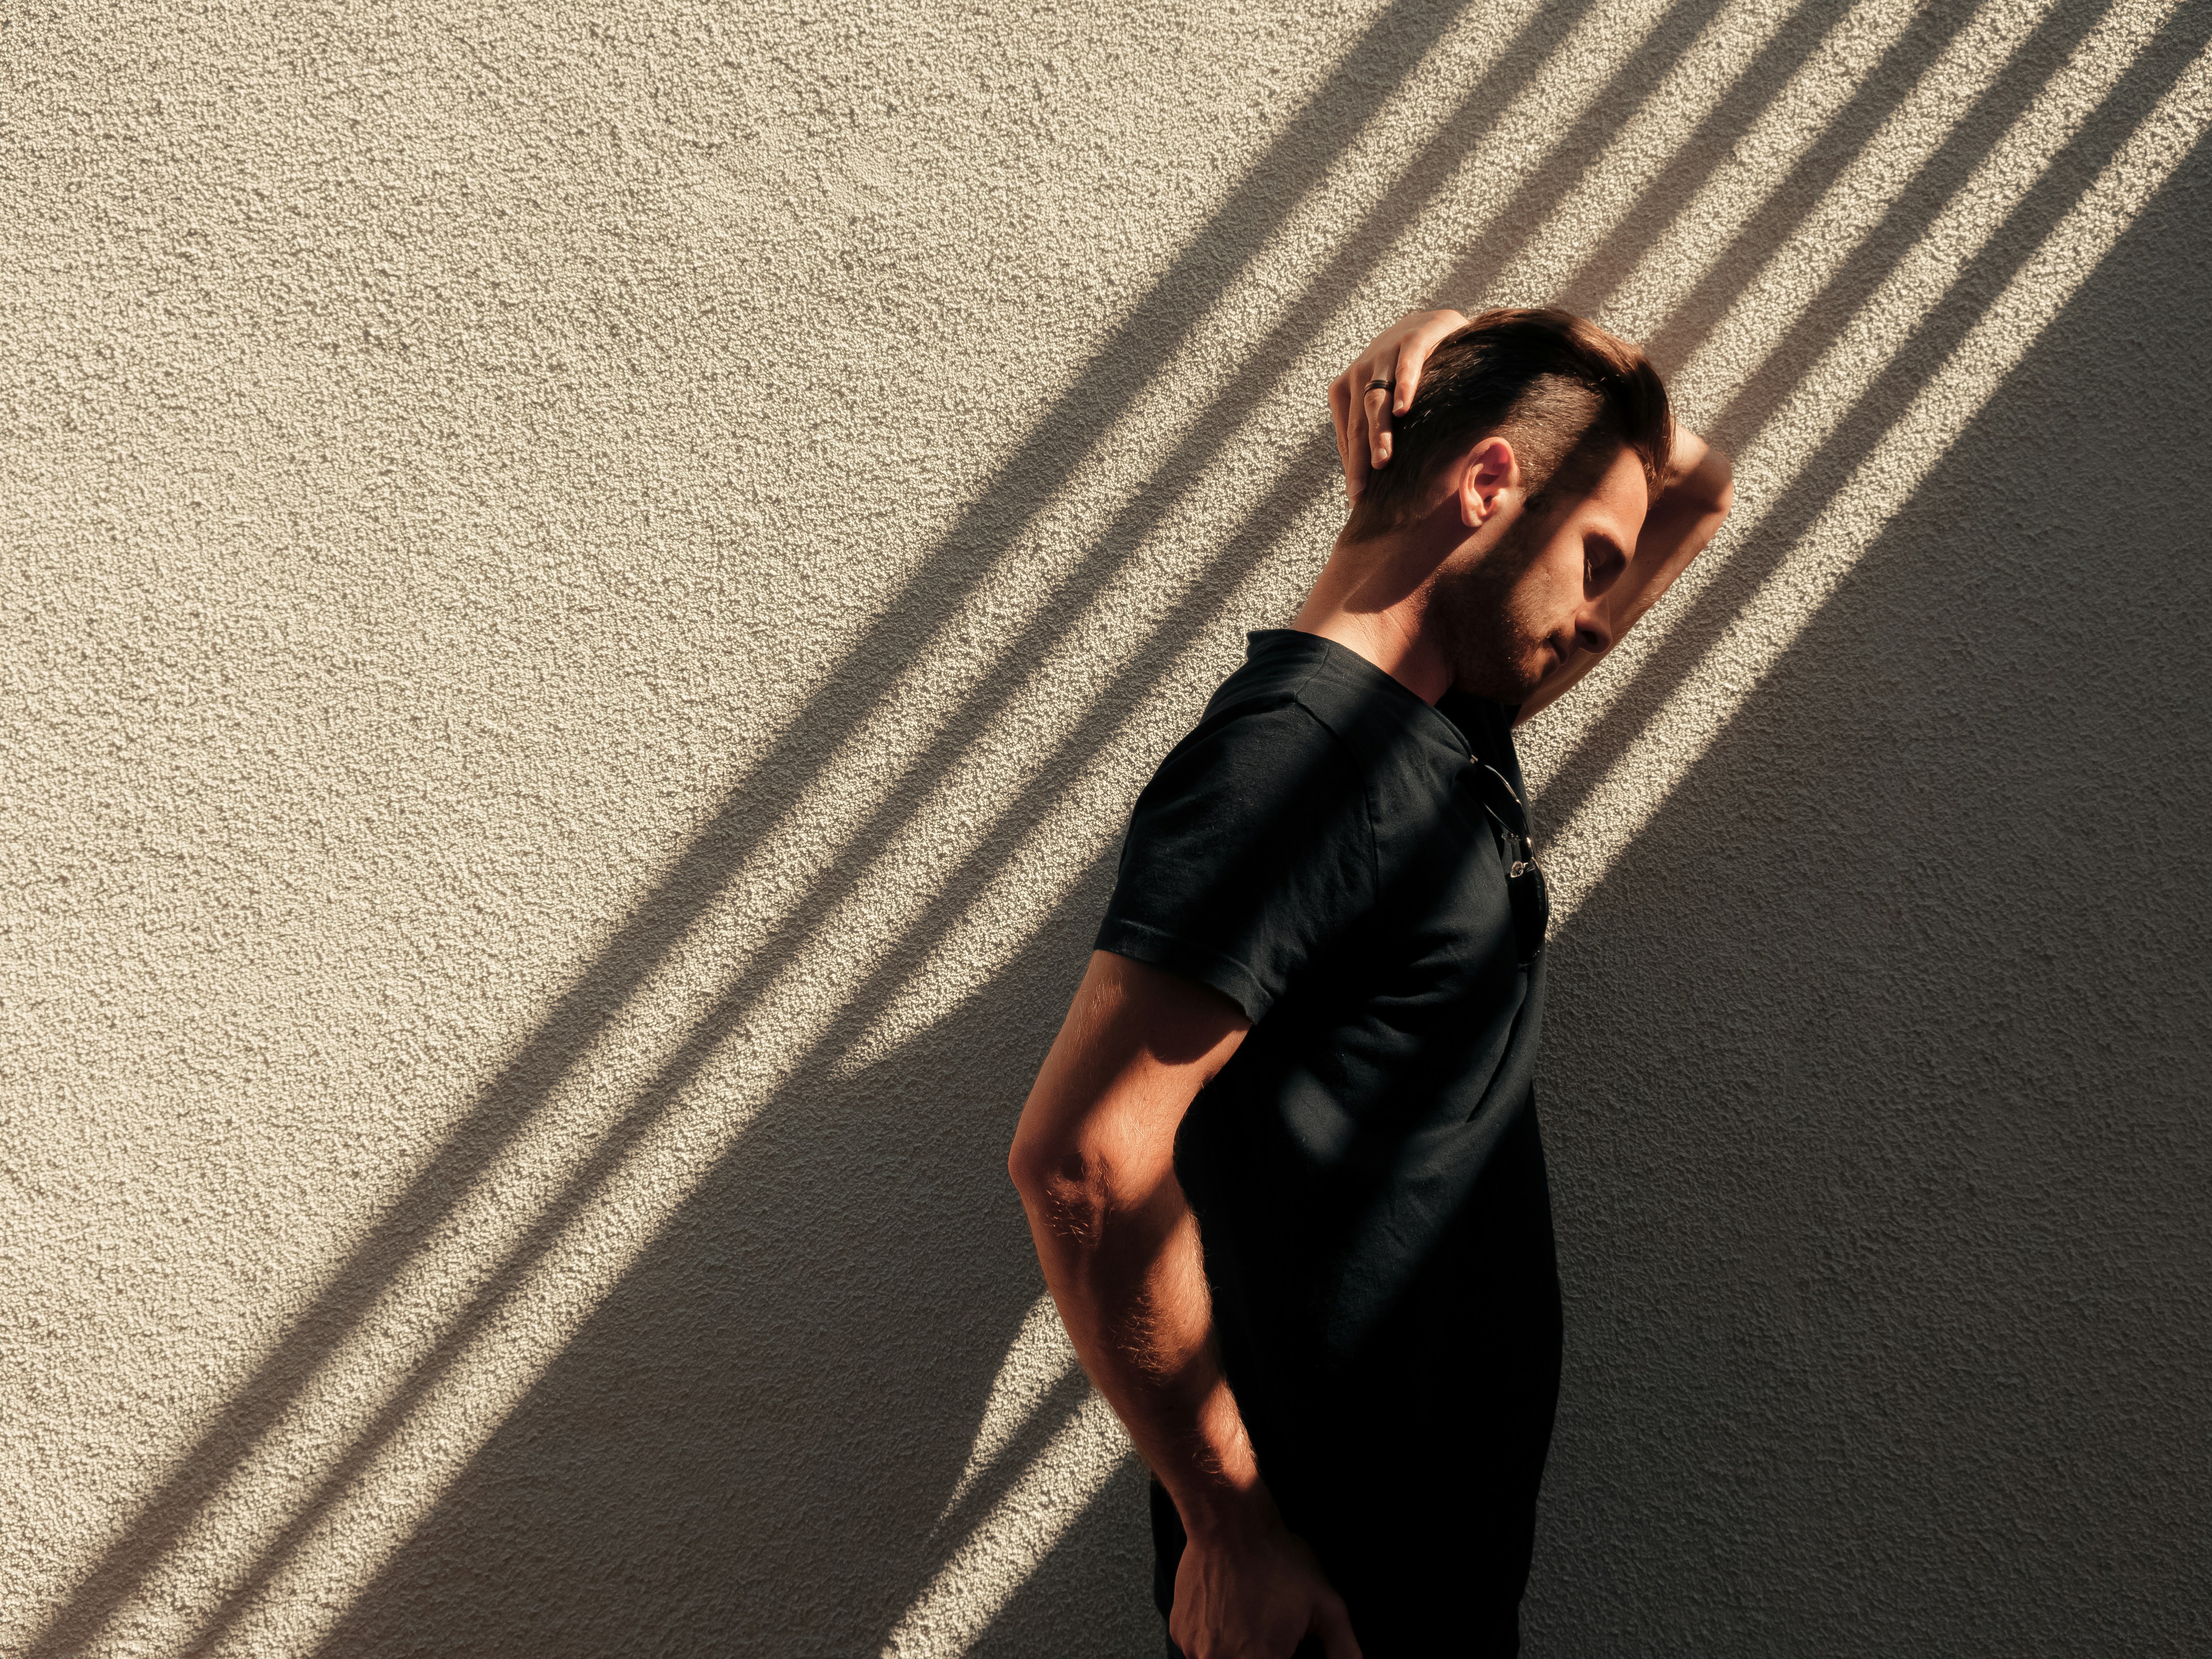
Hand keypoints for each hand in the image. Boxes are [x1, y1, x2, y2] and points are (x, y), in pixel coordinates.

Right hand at [1170, 1505, 1361, 1658]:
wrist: (1229, 1523)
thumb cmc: (1276, 1560)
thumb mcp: (1325, 1605)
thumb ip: (1343, 1649)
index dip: (1282, 1657)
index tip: (1283, 1647)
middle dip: (1260, 1652)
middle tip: (1266, 1630)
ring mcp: (1195, 1649)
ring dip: (1236, 1649)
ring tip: (1248, 1617)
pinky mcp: (1179, 1633)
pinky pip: (1200, 1649)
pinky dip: (1216, 1639)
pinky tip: (1229, 1612)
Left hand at [1328, 307, 1466, 502]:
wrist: (1432, 323)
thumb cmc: (1406, 371)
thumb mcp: (1385, 399)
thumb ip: (1374, 432)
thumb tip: (1367, 483)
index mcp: (1346, 389)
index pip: (1346, 436)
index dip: (1351, 467)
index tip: (1355, 499)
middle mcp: (1360, 372)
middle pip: (1357, 424)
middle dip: (1359, 459)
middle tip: (1361, 492)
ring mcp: (1384, 354)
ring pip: (1377, 399)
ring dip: (1379, 432)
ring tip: (1382, 461)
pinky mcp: (1413, 339)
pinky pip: (1406, 366)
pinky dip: (1405, 387)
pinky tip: (1404, 410)